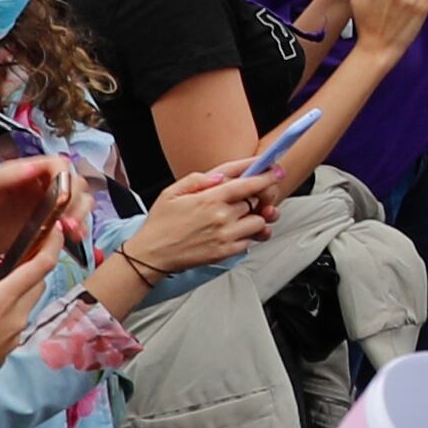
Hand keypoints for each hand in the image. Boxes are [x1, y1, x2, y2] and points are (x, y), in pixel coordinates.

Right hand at [0, 255, 58, 427]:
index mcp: (1, 303)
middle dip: (35, 268)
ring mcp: (11, 341)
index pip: (39, 268)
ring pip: (24, 307)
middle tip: (21, 253)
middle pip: (37, 286)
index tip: (56, 230)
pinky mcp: (2, 356)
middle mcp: (15, 321)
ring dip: (17, 292)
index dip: (51, 245)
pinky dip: (5, 313)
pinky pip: (11, 325)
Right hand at [122, 157, 286, 278]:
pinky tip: (232, 231)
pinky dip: (247, 235)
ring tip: (237, 217)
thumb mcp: (172, 192)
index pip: (248, 183)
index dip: (266, 176)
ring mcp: (226, 236)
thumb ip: (199, 180)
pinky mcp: (226, 252)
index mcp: (209, 199)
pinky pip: (250, 240)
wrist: (151, 256)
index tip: (276, 171)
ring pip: (258, 222)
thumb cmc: (160, 224)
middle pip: (256, 201)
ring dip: (253, 217)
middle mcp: (221, 217)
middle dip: (255, 197)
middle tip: (245, 198)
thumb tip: (223, 176)